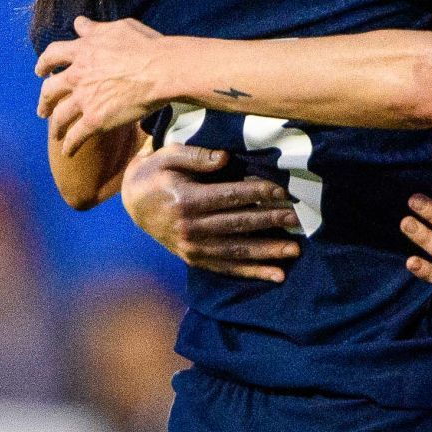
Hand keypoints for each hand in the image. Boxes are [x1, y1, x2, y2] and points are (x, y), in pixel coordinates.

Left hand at [38, 17, 173, 155]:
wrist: (162, 70)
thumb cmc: (147, 46)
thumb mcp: (120, 28)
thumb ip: (96, 28)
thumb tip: (80, 23)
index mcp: (82, 51)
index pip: (52, 55)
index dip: (44, 64)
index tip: (40, 71)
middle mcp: (77, 75)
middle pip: (50, 90)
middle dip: (44, 101)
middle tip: (43, 109)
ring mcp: (85, 98)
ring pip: (60, 115)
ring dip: (55, 126)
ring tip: (56, 133)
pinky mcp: (95, 119)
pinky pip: (76, 136)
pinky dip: (70, 145)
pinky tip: (68, 152)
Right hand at [125, 145, 302, 284]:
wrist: (133, 203)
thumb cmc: (156, 173)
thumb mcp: (168, 156)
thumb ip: (196, 156)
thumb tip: (225, 157)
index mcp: (186, 201)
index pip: (229, 197)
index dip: (257, 194)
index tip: (283, 191)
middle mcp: (190, 228)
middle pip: (238, 224)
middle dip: (271, 221)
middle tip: (298, 218)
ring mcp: (193, 248)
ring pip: (237, 250)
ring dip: (268, 251)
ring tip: (295, 249)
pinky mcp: (195, 260)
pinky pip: (228, 268)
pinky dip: (253, 273)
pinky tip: (277, 275)